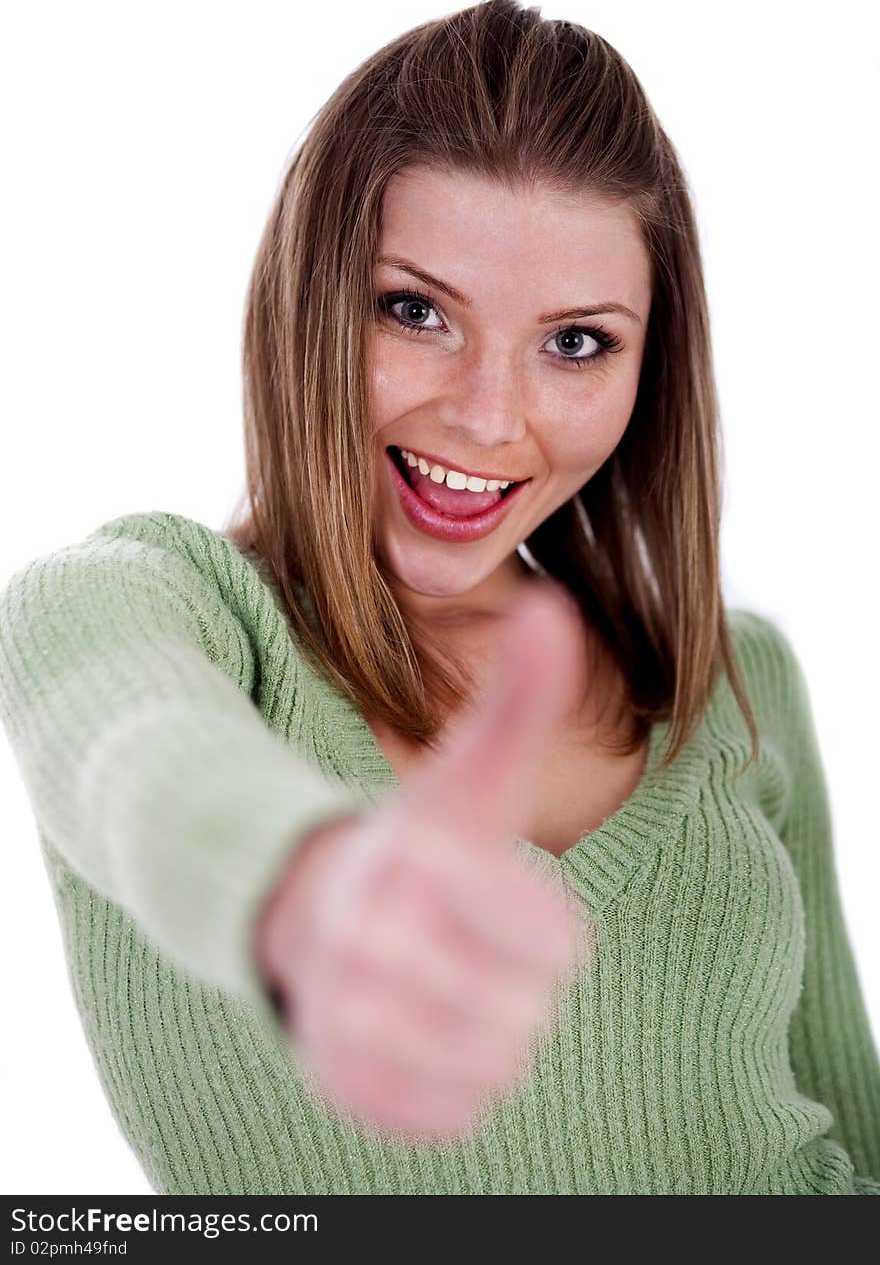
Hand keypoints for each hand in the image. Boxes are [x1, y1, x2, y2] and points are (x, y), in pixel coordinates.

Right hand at [255, 582, 591, 1143]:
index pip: (555, 947)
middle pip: (527, 1013)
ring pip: (492, 1067)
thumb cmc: (421, 842)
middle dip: (518, 984)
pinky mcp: (337, 1078)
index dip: (549, 933)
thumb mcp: (469, 773)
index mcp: (414, 862)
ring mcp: (345, 1014)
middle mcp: (368, 939)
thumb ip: (519, 697)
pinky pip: (450, 1115)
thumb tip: (555, 607)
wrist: (308, 906)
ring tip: (452, 988)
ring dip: (490, 1034)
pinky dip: (455, 1085)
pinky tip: (426, 1034)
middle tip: (472, 949)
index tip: (512, 908)